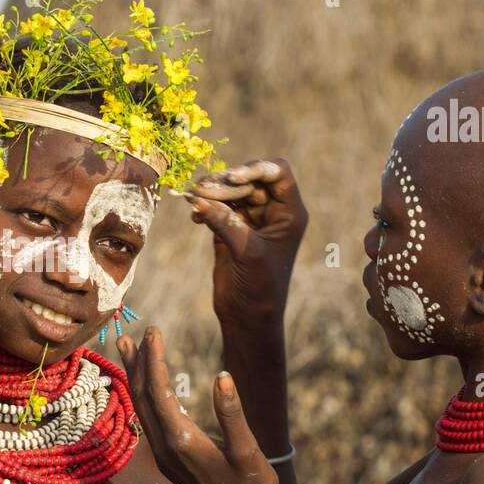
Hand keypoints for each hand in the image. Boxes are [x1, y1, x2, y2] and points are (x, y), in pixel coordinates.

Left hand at [118, 327, 277, 483]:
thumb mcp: (248, 451)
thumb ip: (232, 414)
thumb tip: (223, 376)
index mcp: (181, 440)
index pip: (158, 390)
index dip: (153, 358)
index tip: (154, 331)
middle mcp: (164, 447)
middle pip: (141, 396)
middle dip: (136, 363)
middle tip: (129, 333)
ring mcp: (163, 455)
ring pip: (141, 408)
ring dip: (135, 377)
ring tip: (128, 351)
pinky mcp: (167, 459)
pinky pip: (147, 419)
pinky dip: (143, 395)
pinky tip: (148, 385)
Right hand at [185, 158, 307, 323]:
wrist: (248, 315)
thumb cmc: (259, 285)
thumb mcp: (246, 251)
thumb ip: (224, 221)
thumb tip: (197, 197)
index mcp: (289, 212)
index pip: (278, 173)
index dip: (255, 168)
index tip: (232, 178)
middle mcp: (272, 211)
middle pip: (249, 180)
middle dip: (225, 182)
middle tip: (201, 190)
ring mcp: (251, 219)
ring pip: (231, 192)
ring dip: (211, 193)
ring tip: (193, 199)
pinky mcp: (231, 228)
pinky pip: (217, 208)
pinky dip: (205, 208)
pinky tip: (195, 218)